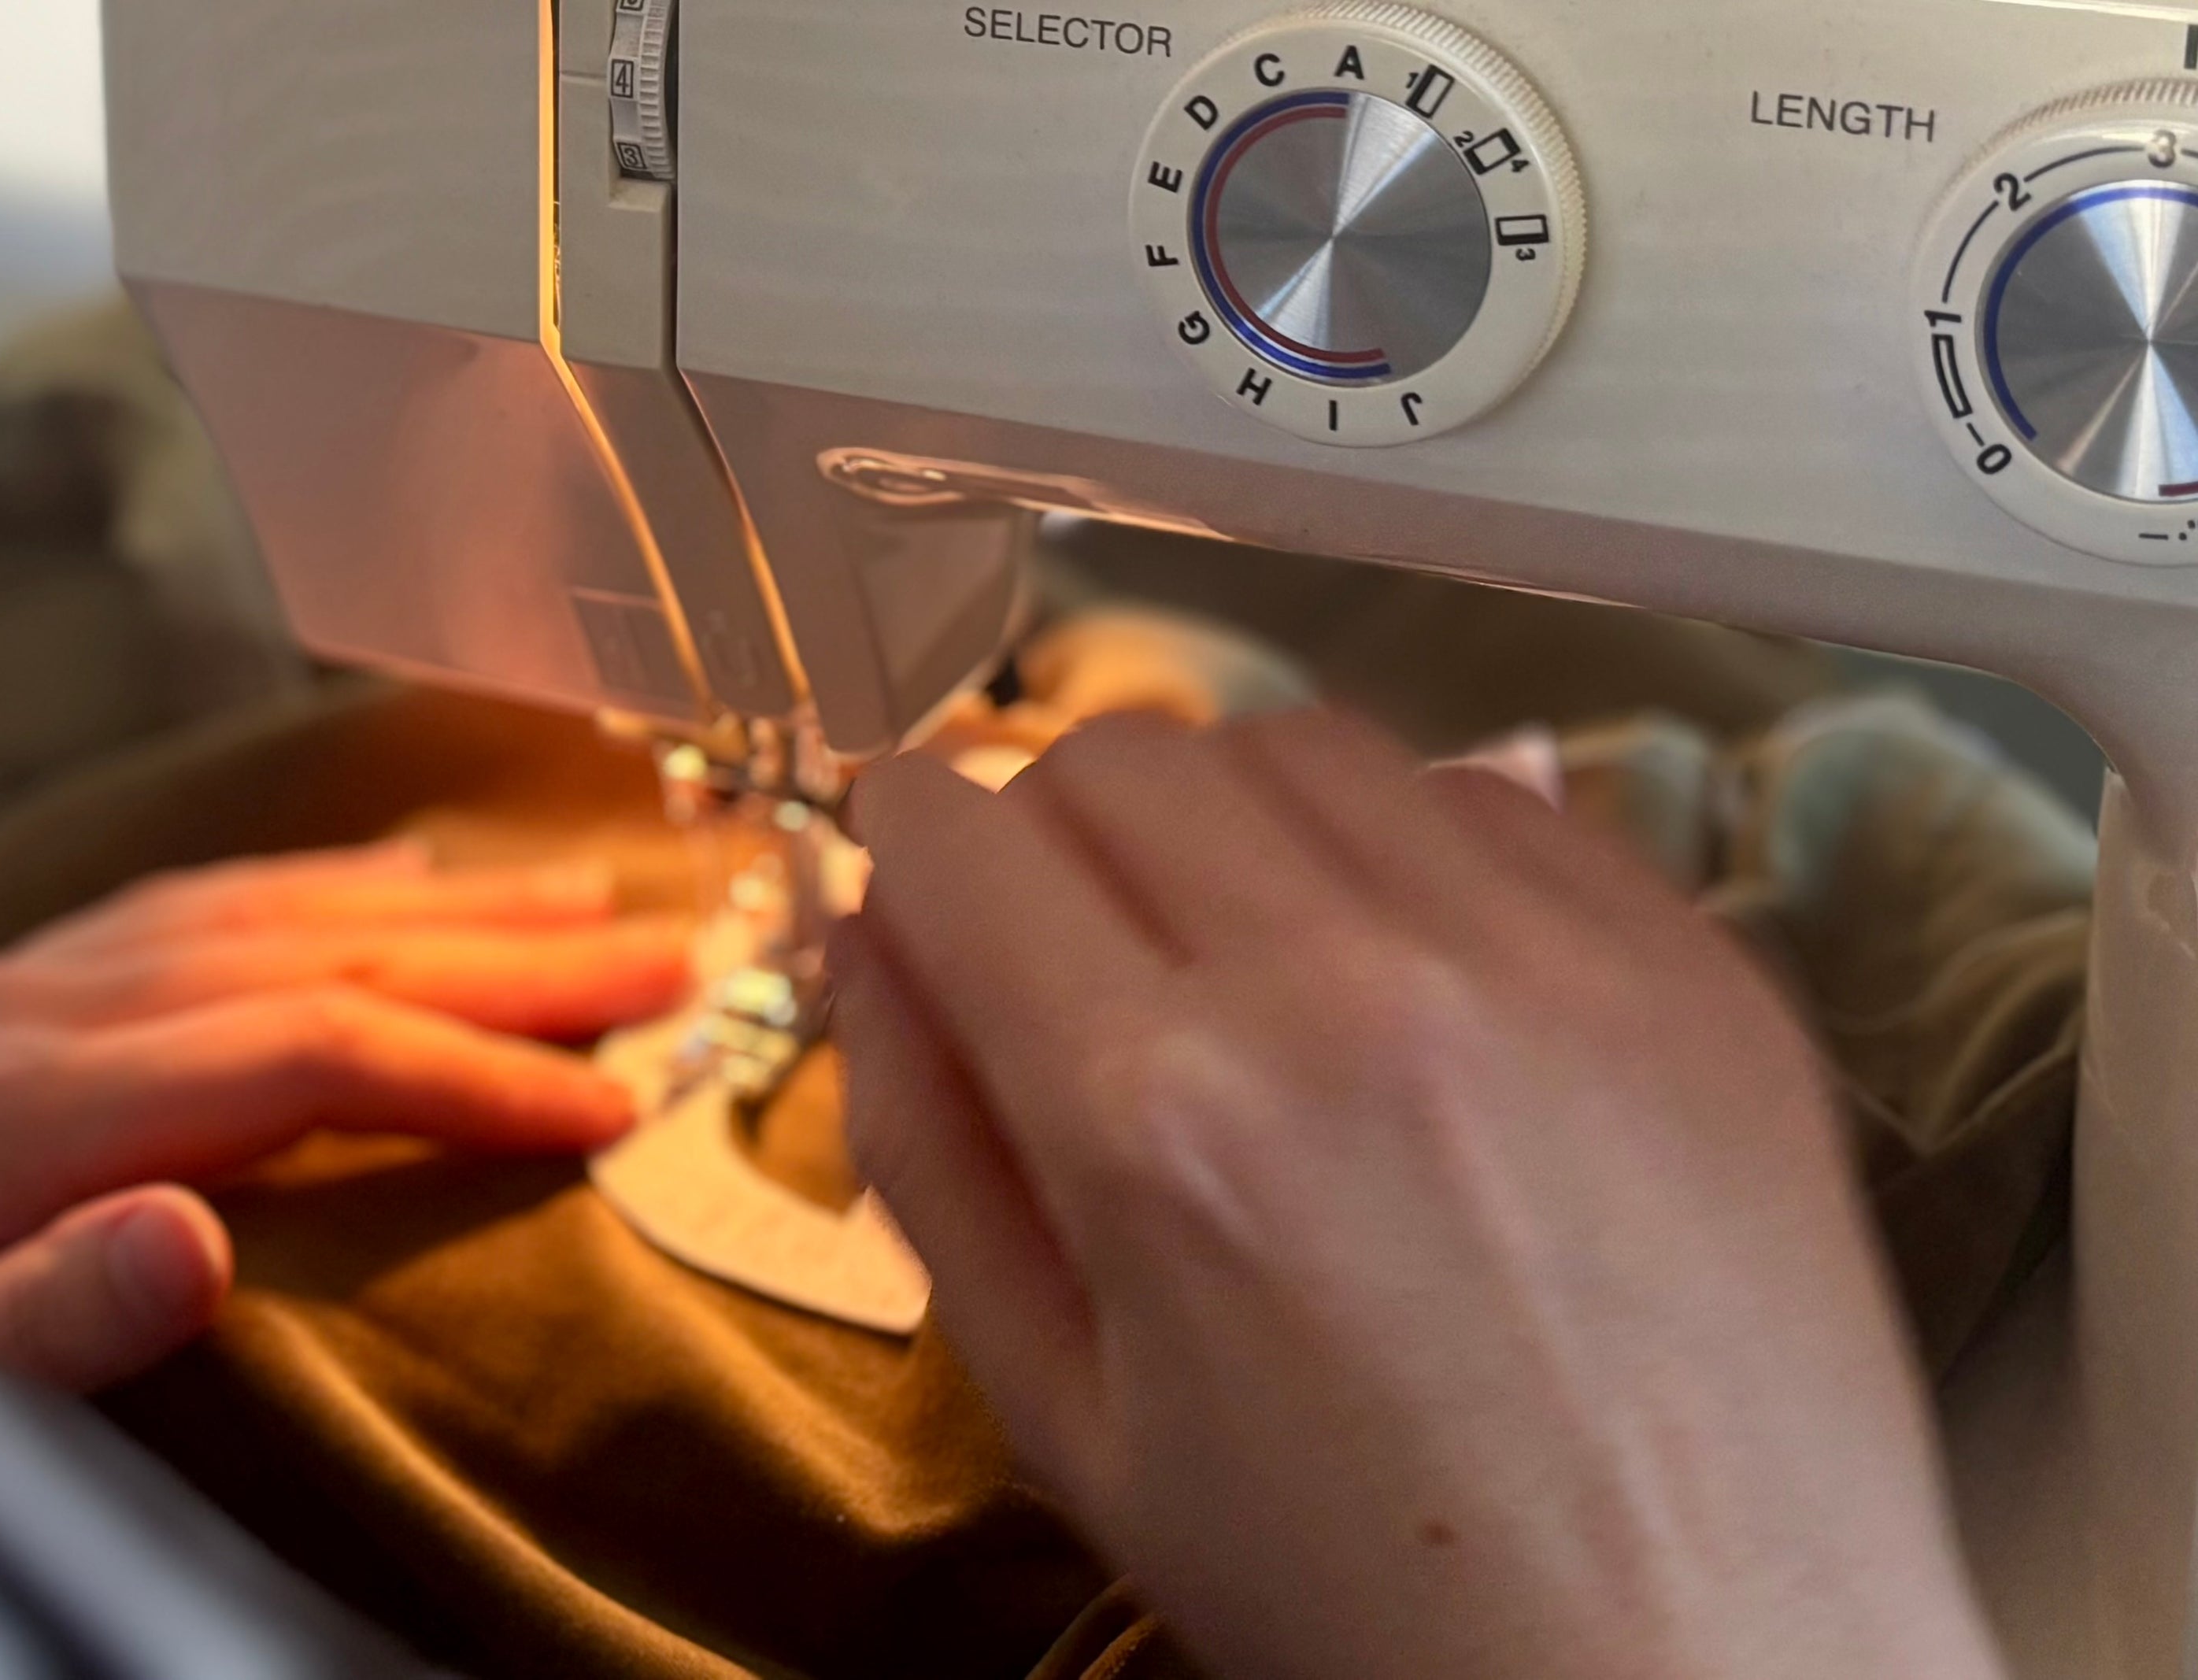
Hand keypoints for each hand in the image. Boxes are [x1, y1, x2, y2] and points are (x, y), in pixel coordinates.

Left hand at [0, 840, 685, 1391]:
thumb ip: (27, 1323)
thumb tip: (202, 1241)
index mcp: (33, 1110)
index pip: (317, 1056)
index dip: (478, 1074)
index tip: (613, 1108)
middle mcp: (40, 1013)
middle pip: (324, 950)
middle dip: (511, 951)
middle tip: (668, 959)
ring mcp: (13, 987)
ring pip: (270, 906)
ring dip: (438, 899)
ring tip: (575, 896)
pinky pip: (190, 905)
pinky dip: (313, 885)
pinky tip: (376, 884)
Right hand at [833, 709, 2004, 1679]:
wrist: (1702, 1666)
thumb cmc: (1373, 1586)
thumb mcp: (1069, 1415)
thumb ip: (929, 1150)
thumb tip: (869, 940)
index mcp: (1166, 1122)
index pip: (962, 830)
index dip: (906, 837)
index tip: (920, 865)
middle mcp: (1354, 993)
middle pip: (1121, 752)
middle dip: (1051, 826)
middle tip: (1077, 945)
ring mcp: (1546, 957)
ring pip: (1299, 740)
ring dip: (1229, 819)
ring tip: (1255, 970)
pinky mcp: (1687, 959)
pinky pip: (1491, 793)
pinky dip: (1408, 850)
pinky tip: (1414, 988)